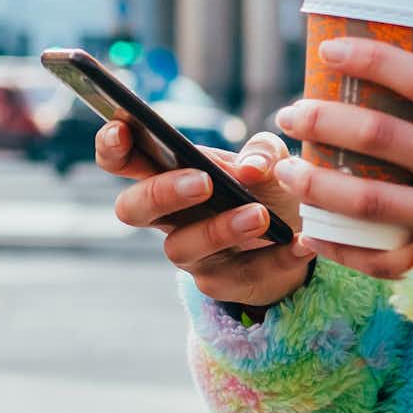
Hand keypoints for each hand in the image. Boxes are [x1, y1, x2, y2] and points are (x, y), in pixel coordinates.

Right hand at [96, 121, 314, 310]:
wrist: (297, 238)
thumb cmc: (267, 189)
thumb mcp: (271, 160)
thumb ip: (264, 152)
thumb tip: (250, 168)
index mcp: (169, 176)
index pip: (124, 161)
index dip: (112, 147)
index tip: (122, 129)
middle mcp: (169, 217)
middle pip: (133, 209)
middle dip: (161, 192)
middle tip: (203, 182)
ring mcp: (192, 254)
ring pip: (182, 248)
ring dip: (221, 229)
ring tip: (260, 215)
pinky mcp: (222, 284)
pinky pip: (243, 274)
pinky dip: (277, 258)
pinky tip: (301, 243)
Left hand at [271, 37, 412, 280]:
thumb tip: (377, 69)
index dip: (374, 61)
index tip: (328, 51)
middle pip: (382, 136)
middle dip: (324, 120)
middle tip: (290, 115)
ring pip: (368, 200)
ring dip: (316, 184)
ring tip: (286, 169)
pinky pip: (377, 256)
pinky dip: (337, 245)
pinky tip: (311, 232)